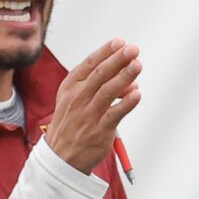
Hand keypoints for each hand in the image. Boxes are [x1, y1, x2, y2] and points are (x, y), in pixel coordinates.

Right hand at [45, 39, 141, 172]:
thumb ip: (100, 87)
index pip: (89, 64)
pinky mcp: (99, 130)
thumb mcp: (74, 99)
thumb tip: (130, 80)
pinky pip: (115, 114)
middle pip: (100, 74)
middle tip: (132, 50)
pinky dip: (126, 103)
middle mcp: (78, 98)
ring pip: (108, 91)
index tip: (120, 43)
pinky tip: (137, 94)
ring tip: (137, 65)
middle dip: (118, 60)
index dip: (106, 52)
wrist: (61, 156)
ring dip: (124, 76)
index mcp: (70, 87)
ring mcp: (88, 114)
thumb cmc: (71, 123)